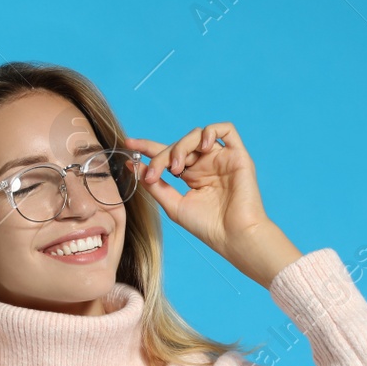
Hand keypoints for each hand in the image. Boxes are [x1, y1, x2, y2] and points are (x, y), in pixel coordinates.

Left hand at [123, 123, 272, 256]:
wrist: (235, 236)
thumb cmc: (208, 227)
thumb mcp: (174, 205)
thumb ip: (156, 186)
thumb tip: (135, 166)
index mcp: (192, 176)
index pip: (167, 155)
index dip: (147, 147)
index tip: (128, 145)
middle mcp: (206, 165)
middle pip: (178, 145)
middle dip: (161, 155)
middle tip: (155, 174)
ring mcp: (221, 159)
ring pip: (196, 135)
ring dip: (181, 146)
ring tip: (177, 167)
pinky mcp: (238, 156)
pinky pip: (226, 130)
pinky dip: (211, 132)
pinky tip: (202, 147)